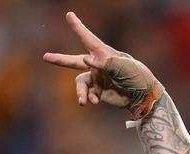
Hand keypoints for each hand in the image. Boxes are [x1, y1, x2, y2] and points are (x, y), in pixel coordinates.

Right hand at [43, 12, 163, 118]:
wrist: (144, 97)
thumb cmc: (137, 77)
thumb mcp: (124, 67)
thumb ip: (105, 62)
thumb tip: (86, 60)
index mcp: (105, 54)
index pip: (88, 39)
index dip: (78, 27)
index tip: (69, 15)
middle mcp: (98, 66)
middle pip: (75, 61)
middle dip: (60, 60)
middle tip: (46, 57)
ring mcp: (98, 79)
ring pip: (80, 83)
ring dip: (80, 92)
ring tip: (83, 101)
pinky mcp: (99, 92)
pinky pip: (87, 94)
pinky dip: (89, 98)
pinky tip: (94, 102)